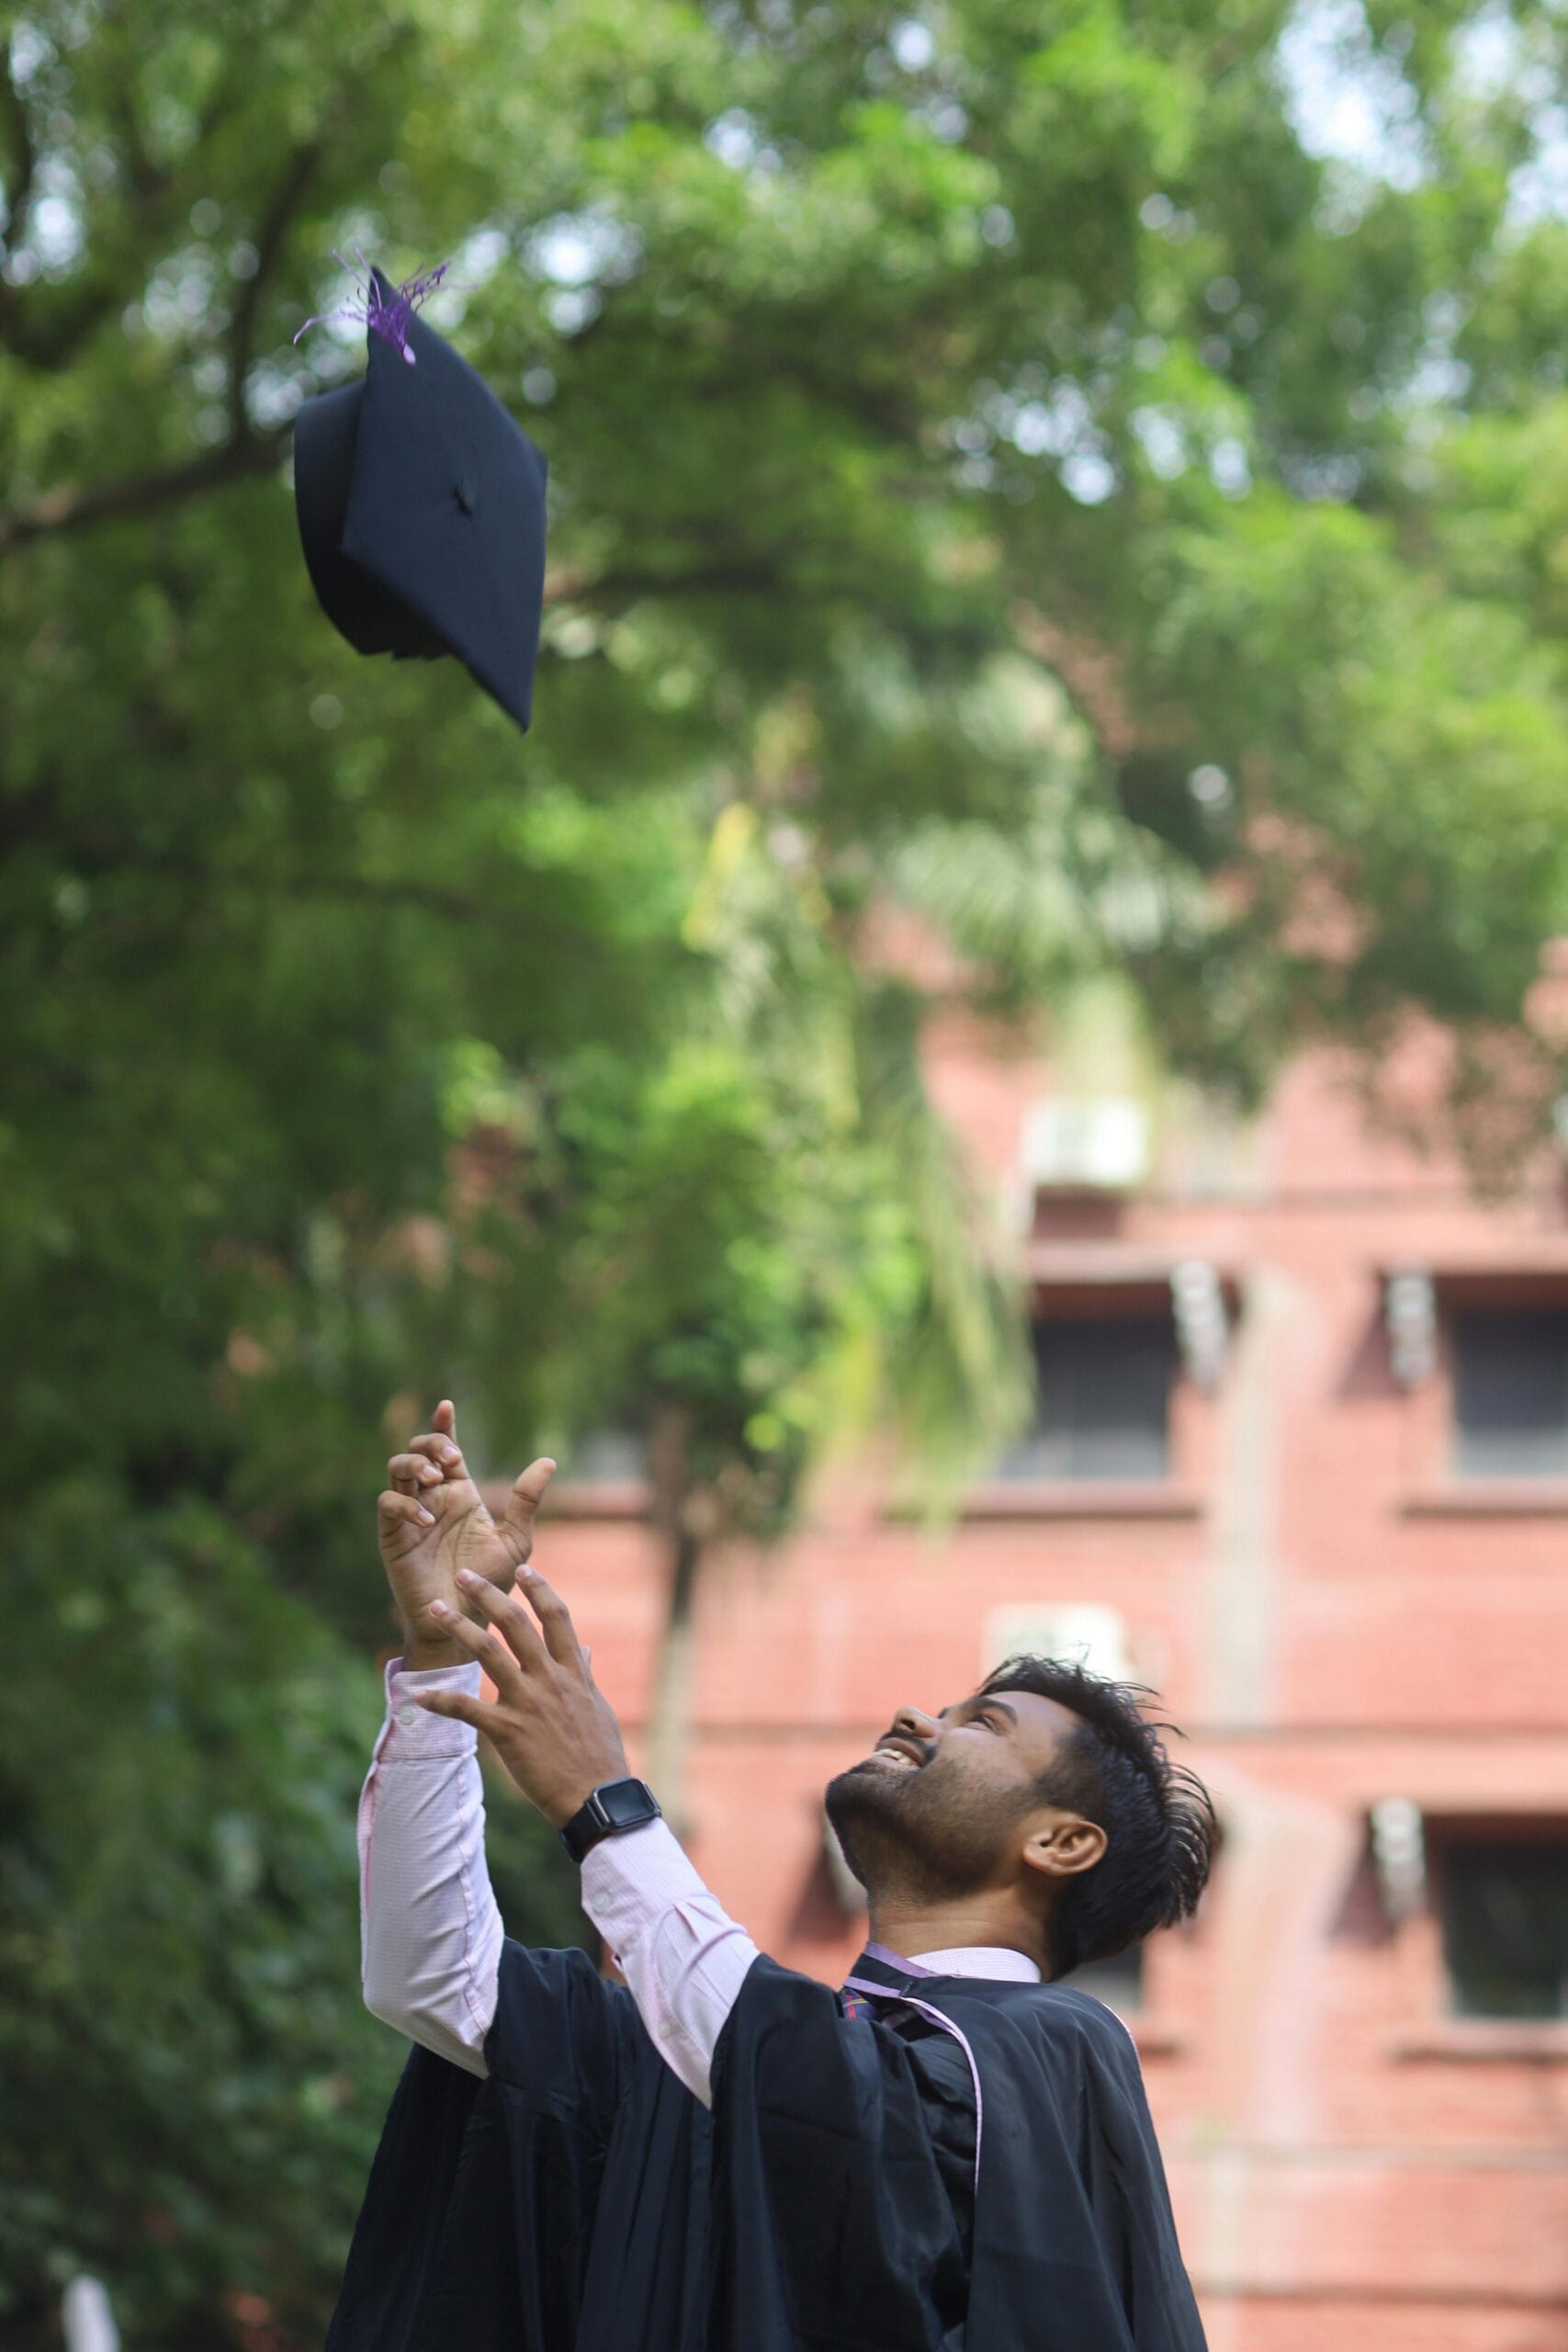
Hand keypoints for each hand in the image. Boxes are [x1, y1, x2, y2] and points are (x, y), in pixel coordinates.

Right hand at [377, 1401, 554, 1665]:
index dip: (443, 1425)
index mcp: (460, 1494)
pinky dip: (404, 1503)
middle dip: (432, 1443)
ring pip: (397, 1469)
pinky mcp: (393, 1536)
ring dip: (414, 1465)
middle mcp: (433, 1499)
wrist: (466, 1623)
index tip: (447, 1405)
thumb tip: (549, 1461)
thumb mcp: (515, 1541)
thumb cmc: (490, 1585)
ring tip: (437, 1480)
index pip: (447, 1450)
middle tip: (452, 1458)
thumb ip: (526, 1501)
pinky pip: (388, 1504)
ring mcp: (410, 1515)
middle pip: (419, 1450)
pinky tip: (426, 1519)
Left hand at [412, 1566, 630, 1828]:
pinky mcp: (509, 1732)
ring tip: (434, 1610)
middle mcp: (550, 1679)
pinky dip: (440, 1699)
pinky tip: (418, 1694)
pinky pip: (467, 1709)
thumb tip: (584, 1650)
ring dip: (458, 1627)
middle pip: (516, 1623)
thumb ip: (584, 1674)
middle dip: (488, 1594)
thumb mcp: (598, 1707)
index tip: (523, 1566)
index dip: (540, 1588)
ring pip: (488, 1652)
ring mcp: (529, 1703)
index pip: (557, 1617)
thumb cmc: (600, 1755)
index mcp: (573, 1671)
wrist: (596, 1797)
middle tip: (462, 1574)